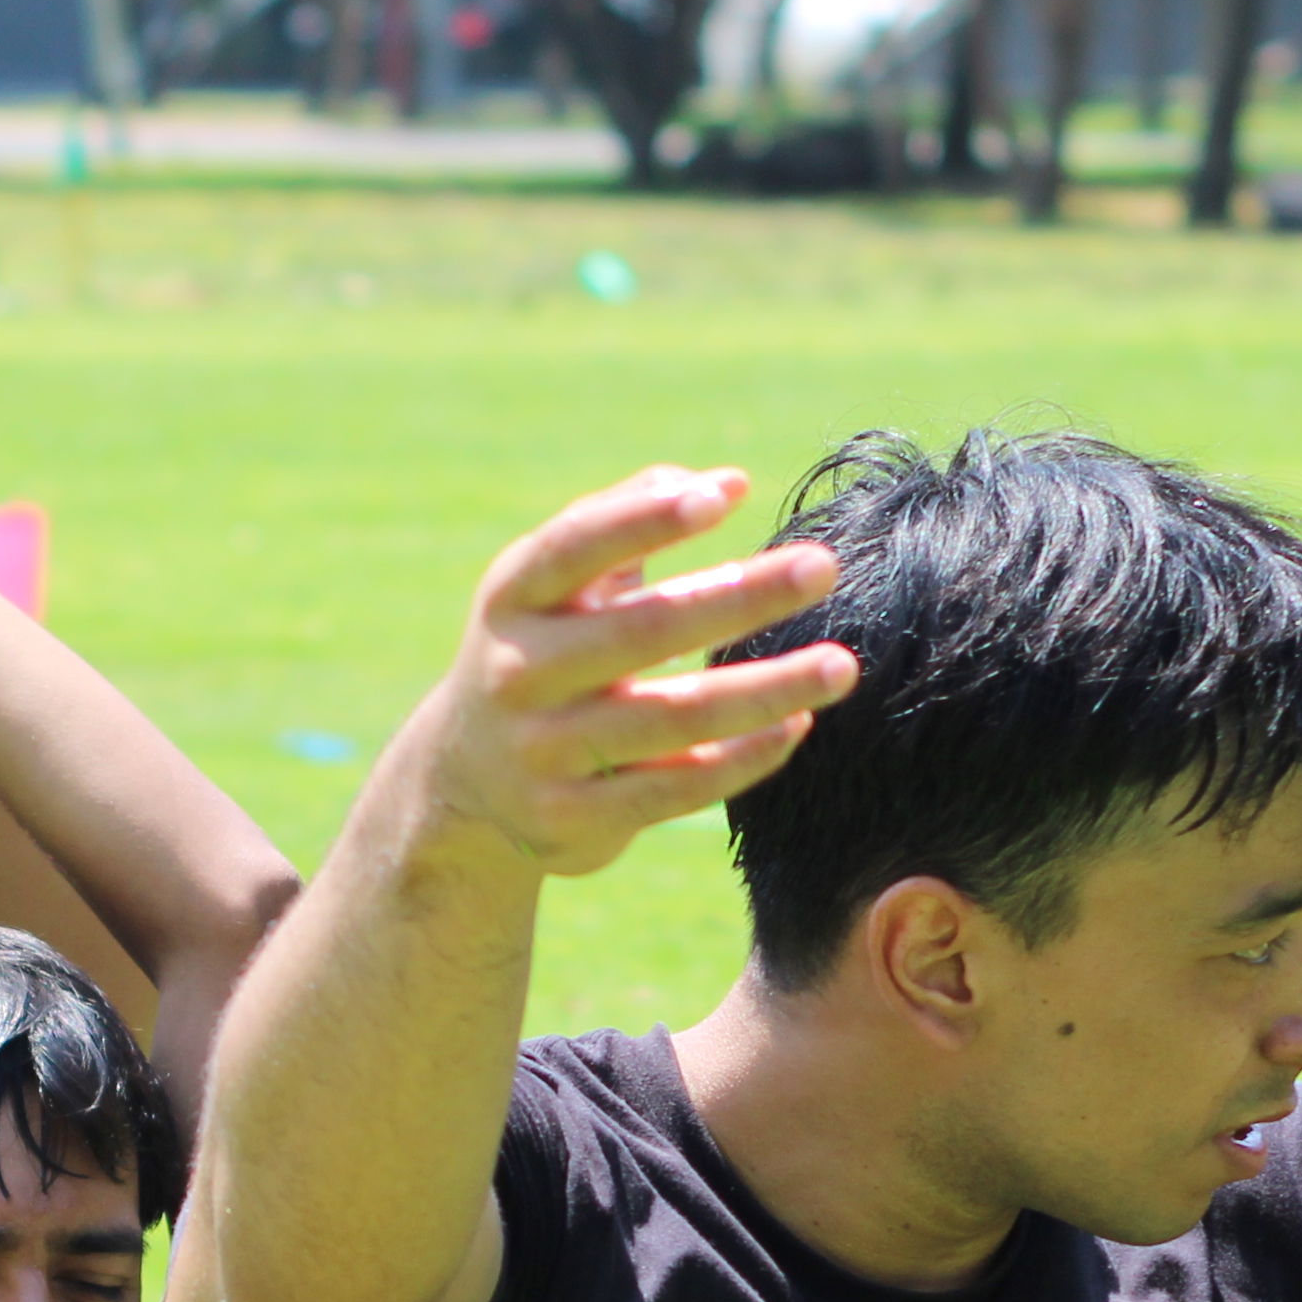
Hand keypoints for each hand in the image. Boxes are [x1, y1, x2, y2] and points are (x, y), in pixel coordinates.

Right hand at [382, 470, 857, 879]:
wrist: (462, 786)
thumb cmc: (541, 654)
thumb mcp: (551, 587)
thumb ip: (623, 524)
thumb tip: (720, 481)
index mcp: (512, 598)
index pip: (576, 546)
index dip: (646, 518)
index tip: (726, 494)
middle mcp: (518, 672)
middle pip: (641, 630)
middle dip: (740, 597)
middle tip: (823, 565)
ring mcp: (541, 751)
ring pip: (669, 718)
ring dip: (764, 690)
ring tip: (839, 667)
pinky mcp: (570, 820)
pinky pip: (672, 791)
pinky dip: (741, 759)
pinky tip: (795, 726)